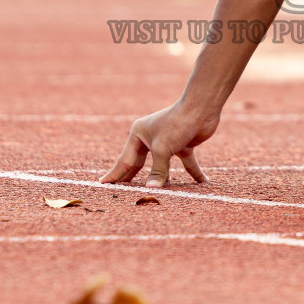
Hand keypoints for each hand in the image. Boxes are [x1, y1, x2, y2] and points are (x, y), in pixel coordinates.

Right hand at [100, 100, 218, 188]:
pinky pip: (186, 163)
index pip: (124, 160)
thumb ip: (157, 171)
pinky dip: (193, 172)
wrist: (201, 108)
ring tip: (155, 195)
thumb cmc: (176, 124)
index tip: (102, 184)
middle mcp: (150, 138)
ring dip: (162, 179)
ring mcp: (167, 142)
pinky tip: (201, 183)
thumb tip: (151, 190)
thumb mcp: (162, 149)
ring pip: (162, 166)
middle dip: (134, 179)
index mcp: (138, 134)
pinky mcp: (182, 145)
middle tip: (123, 194)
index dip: (115, 174)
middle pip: (140, 164)